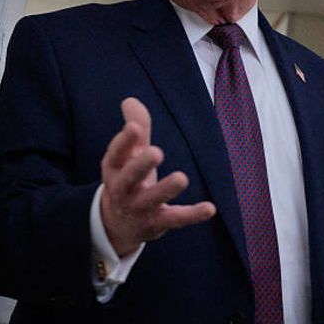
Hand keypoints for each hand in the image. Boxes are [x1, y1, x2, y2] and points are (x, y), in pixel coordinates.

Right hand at [100, 97, 216, 255]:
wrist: (117, 223)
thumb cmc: (127, 178)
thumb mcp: (128, 155)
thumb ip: (135, 128)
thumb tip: (130, 100)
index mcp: (114, 168)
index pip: (115, 153)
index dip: (124, 141)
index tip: (134, 127)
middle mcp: (123, 189)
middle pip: (128, 178)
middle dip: (140, 165)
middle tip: (156, 152)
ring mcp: (139, 208)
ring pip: (152, 199)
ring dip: (165, 189)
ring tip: (181, 178)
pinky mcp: (156, 223)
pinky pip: (175, 219)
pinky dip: (192, 215)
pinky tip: (210, 208)